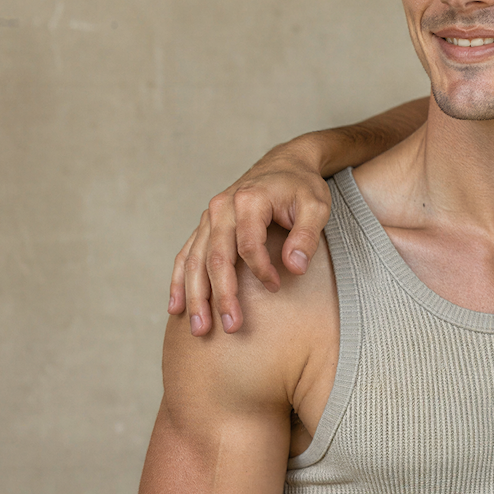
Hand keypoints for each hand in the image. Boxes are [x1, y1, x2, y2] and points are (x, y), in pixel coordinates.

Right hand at [167, 147, 331, 335]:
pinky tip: (177, 307)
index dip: (261, 269)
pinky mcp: (205, 226)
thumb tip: (295, 268)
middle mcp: (222, 207)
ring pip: (195, 260)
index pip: (248, 244)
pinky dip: (179, 281)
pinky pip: (186, 255)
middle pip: (216, 256)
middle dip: (221, 295)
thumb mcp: (316, 205)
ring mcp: (209, 217)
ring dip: (195, 296)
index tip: (277, 287)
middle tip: (231, 326)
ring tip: (199, 329)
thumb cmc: (303, 187)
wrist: (285, 165)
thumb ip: (308, 235)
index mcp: (249, 199)